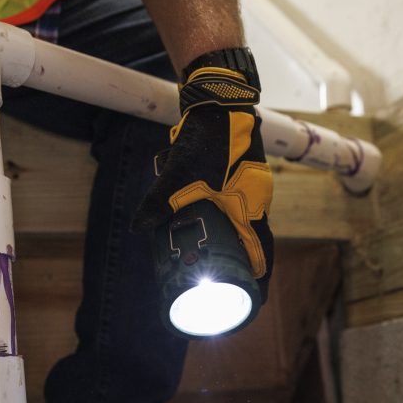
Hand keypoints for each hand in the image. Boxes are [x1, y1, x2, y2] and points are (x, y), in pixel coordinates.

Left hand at [133, 48, 274, 283]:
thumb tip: (140, 228)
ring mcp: (250, 190)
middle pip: (256, 246)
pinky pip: (238, 212)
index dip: (261, 279)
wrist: (220, 100)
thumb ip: (161, 199)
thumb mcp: (181, 171)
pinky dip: (230, 227)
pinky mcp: (240, 180)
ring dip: (237, 249)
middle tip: (229, 292)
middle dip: (246, 271)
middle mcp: (256, 201)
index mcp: (251, 205)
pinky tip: (211, 229)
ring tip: (219, 268)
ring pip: (246, 228)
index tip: (257, 302)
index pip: (262, 253)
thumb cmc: (209, 136)